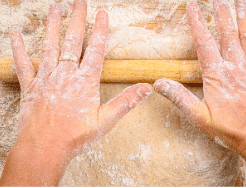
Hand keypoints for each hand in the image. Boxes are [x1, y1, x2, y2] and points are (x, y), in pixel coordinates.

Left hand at [0, 0, 151, 185]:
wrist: (45, 148)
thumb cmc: (75, 136)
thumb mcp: (106, 120)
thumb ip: (126, 102)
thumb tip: (146, 88)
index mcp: (85, 81)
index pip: (95, 50)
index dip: (100, 30)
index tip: (101, 14)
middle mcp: (65, 74)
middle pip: (72, 41)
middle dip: (77, 20)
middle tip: (79, 1)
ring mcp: (46, 78)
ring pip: (50, 46)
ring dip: (52, 25)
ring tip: (55, 7)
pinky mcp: (30, 87)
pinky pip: (23, 64)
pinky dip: (19, 49)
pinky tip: (16, 34)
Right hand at [154, 0, 245, 185]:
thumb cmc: (230, 129)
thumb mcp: (198, 116)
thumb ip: (179, 98)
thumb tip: (158, 83)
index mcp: (217, 74)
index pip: (204, 42)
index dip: (197, 22)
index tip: (192, 6)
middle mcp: (237, 66)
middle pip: (228, 33)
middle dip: (222, 13)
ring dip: (245, 16)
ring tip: (242, 0)